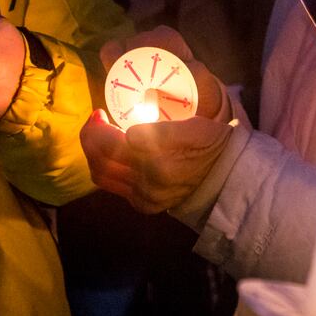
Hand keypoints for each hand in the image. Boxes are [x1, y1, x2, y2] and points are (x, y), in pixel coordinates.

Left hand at [79, 26, 232, 212]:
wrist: (224, 177)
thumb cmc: (208, 143)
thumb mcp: (193, 126)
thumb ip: (160, 129)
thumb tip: (129, 132)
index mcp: (161, 160)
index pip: (113, 142)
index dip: (101, 124)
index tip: (103, 110)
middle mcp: (149, 182)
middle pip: (101, 158)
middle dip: (91, 134)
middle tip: (96, 117)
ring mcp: (145, 196)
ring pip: (101, 173)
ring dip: (94, 151)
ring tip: (100, 134)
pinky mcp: (144, 205)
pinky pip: (112, 185)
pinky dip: (106, 166)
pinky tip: (114, 153)